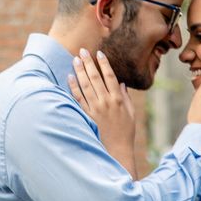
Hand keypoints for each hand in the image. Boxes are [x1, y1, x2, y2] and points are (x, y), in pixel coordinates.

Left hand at [69, 48, 137, 177]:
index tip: (99, 53)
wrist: (117, 150)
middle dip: (88, 63)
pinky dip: (73, 87)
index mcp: (118, 99)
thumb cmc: (125, 132)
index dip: (104, 64)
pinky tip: (69, 77)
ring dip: (80, 71)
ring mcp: (95, 108)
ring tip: (75, 60)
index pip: (110, 77)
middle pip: (95, 78)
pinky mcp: (87, 115)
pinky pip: (78, 98)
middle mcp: (106, 102)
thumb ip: (125, 97)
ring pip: (85, 86)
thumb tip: (121, 83)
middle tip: (82, 51)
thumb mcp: (130, 113)